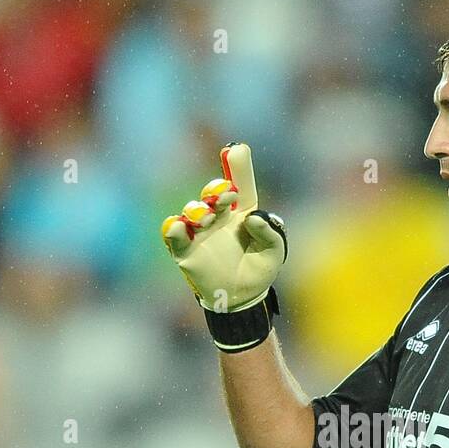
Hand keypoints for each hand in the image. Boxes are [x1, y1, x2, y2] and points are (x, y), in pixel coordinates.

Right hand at [161, 143, 286, 313]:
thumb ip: (268, 231)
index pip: (240, 185)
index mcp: (242, 212)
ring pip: (193, 211)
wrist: (242, 298)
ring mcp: (200, 233)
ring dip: (199, 210)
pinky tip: (179, 225)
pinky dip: (174, 228)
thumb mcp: (274, 250)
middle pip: (213, 194)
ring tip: (208, 218)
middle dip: (217, 190)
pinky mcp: (186, 251)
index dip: (238, 167)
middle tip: (226, 195)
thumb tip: (252, 218)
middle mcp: (219, 217)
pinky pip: (174, 236)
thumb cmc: (259, 269)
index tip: (236, 149)